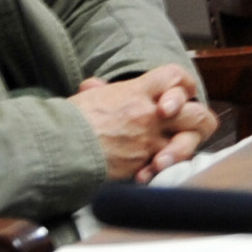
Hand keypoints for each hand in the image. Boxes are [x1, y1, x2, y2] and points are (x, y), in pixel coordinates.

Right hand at [72, 64, 217, 179]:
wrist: (54, 147)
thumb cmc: (66, 121)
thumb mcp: (86, 99)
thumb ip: (101, 92)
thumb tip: (95, 86)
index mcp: (136, 92)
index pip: (177, 77)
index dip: (182, 87)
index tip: (176, 99)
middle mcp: (148, 114)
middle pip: (197, 113)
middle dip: (197, 122)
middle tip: (185, 128)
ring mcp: (148, 141)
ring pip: (189, 143)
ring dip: (183, 150)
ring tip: (165, 156)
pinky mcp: (142, 165)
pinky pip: (166, 169)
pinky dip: (160, 172)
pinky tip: (148, 174)